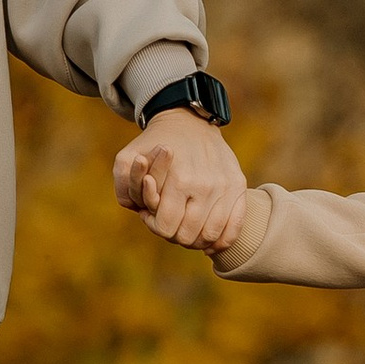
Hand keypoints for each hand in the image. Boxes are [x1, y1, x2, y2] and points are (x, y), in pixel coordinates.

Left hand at [113, 115, 250, 252]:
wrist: (189, 122)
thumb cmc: (155, 144)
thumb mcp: (129, 158)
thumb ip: (124, 185)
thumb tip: (137, 209)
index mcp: (180, 180)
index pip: (166, 227)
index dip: (155, 226)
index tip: (152, 215)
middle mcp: (206, 186)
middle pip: (188, 236)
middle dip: (174, 234)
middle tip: (169, 221)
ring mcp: (226, 188)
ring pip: (210, 236)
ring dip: (195, 240)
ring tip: (186, 228)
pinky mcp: (239, 187)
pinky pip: (234, 228)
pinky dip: (221, 241)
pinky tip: (209, 239)